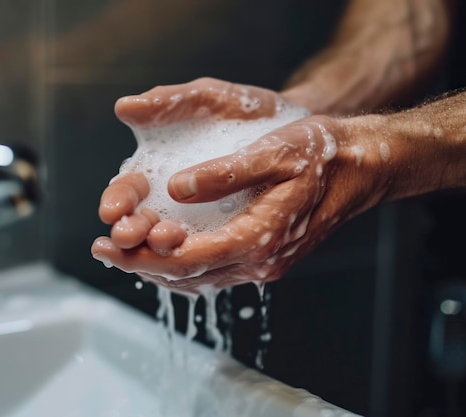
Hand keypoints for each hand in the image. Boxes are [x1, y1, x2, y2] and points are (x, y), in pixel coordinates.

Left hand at [92, 78, 387, 291]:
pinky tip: (165, 253)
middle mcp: (260, 262)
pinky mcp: (266, 258)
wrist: (360, 168)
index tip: (106, 245)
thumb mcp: (273, 153)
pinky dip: (183, 267)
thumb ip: (225, 173)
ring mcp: (264, 265)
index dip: (142, 255)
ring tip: (124, 253)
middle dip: (140, 266)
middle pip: (188, 277)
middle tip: (104, 251)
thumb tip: (177, 188)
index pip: (187, 259)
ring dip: (159, 269)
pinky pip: (214, 272)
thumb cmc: (321, 157)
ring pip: (200, 279)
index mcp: (260, 239)